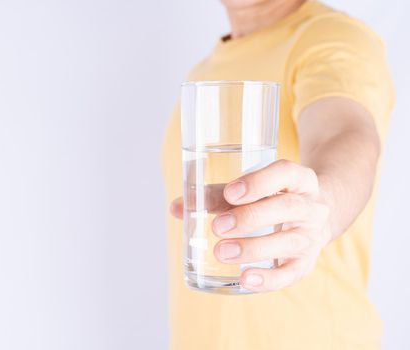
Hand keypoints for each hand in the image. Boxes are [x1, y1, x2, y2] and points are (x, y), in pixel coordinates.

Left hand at [170, 159, 331, 292]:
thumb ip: (215, 196)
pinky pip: (291, 273)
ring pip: (289, 242)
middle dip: (250, 218)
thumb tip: (176, 208)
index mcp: (299, 179)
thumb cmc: (272, 198)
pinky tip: (246, 279)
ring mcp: (311, 236)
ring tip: (221, 252)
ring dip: (253, 248)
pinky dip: (269, 279)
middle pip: (286, 208)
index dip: (258, 182)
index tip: (230, 193)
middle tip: (218, 227)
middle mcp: (311, 206)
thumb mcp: (252, 190)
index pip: (285, 173)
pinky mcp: (306, 263)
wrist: (314, 218)